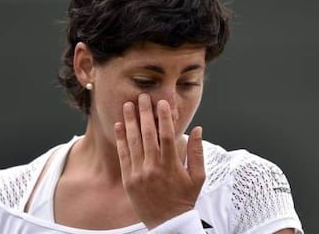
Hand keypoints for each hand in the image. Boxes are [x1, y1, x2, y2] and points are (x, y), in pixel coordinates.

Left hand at [114, 93, 204, 228]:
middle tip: (143, 96)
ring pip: (133, 142)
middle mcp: (153, 167)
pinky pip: (123, 155)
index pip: (167, 135)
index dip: (164, 117)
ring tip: (129, 105)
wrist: (167, 224)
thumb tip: (197, 129)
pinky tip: (120, 126)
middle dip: (145, 113)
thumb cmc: (184, 199)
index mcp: (171, 165)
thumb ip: (197, 152)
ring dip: (131, 121)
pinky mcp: (128, 179)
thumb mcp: (198, 177)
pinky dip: (121, 139)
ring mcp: (139, 173)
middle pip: (148, 134)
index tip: (162, 102)